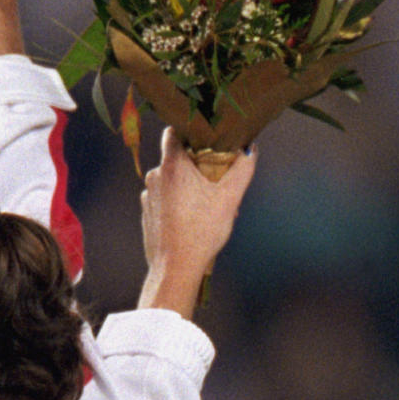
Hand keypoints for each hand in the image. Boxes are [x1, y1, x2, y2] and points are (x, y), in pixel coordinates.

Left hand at [137, 127, 254, 316]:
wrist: (175, 267)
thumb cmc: (202, 231)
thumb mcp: (230, 198)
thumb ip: (242, 169)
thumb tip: (250, 148)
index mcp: (172, 165)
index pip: (174, 131)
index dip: (190, 131)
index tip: (207, 140)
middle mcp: (156, 176)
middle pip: (177, 159)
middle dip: (197, 167)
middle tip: (217, 183)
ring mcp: (148, 195)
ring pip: (172, 181)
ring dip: (189, 187)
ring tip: (208, 207)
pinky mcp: (147, 213)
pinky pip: (165, 199)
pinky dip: (178, 203)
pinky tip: (193, 220)